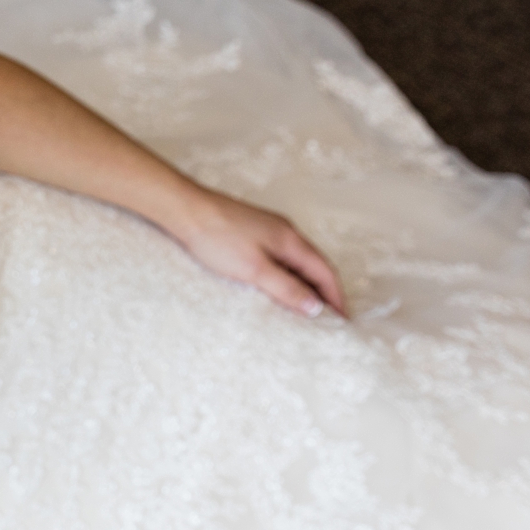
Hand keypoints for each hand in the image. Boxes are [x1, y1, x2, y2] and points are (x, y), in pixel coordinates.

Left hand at [173, 189, 348, 318]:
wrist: (187, 210)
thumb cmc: (218, 239)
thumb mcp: (255, 270)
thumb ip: (286, 288)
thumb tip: (315, 307)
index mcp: (292, 241)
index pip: (325, 272)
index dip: (336, 296)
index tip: (343, 319)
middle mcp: (286, 232)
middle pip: (314, 266)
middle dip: (323, 292)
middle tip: (327, 319)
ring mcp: (270, 230)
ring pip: (296, 261)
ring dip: (304, 284)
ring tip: (304, 308)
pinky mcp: (253, 232)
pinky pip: (280, 257)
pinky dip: (286, 274)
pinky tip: (277, 287)